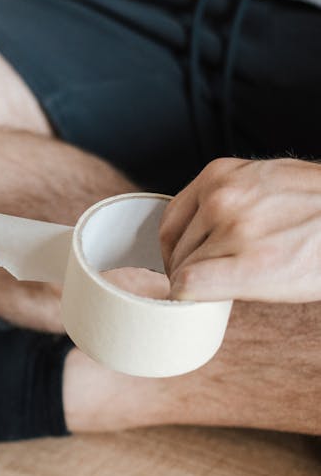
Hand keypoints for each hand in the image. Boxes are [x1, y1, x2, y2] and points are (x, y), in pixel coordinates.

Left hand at [159, 157, 320, 302]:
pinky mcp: (249, 264)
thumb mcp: (265, 182)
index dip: (176, 251)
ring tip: (236, 285)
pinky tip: (212, 301)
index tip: (188, 266)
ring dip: (202, 285)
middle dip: (191, 269)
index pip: (170, 221)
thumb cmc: (318, 208)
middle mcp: (221, 197)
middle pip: (176, 250)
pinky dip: (191, 298)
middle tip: (219, 281)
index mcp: (219, 174)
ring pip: (183, 270)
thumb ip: (228, 196)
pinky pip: (190, 286)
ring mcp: (234, 228)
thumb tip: (196, 231)